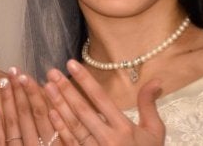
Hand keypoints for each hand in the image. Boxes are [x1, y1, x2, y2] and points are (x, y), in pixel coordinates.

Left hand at [0, 67, 60, 144]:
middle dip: (20, 91)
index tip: (26, 75)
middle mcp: (36, 144)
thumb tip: (58, 106)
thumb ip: (62, 128)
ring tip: (3, 82)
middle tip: (14, 71)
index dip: (34, 93)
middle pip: (27, 114)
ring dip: (8, 102)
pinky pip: (0, 142)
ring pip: (13, 124)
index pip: (43, 112)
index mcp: (54, 140)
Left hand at [43, 60, 164, 145]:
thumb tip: (156, 80)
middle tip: (51, 72)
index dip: (85, 80)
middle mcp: (108, 139)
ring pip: (73, 125)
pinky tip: (50, 113)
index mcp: (124, 128)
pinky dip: (60, 128)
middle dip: (66, 89)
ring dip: (59, 105)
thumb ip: (149, 105)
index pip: (101, 98)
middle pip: (83, 110)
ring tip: (46, 87)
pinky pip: (71, 142)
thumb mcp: (154, 132)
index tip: (71, 64)